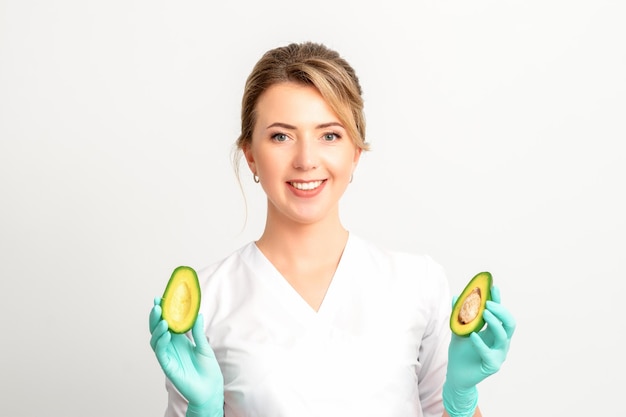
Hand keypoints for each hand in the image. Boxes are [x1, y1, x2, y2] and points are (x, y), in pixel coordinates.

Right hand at [149, 297, 223, 415]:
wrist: (211, 388)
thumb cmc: (208, 369)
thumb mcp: (204, 346)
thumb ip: (198, 331)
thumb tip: (197, 313)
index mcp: (179, 340)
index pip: (167, 322)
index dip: (163, 311)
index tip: (159, 298)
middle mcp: (171, 347)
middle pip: (158, 329)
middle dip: (155, 317)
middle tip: (157, 305)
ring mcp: (168, 356)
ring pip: (155, 340)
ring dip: (157, 328)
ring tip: (162, 318)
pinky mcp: (168, 366)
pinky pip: (161, 353)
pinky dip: (161, 342)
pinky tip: (166, 334)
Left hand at [443, 286, 515, 416]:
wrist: (456, 375)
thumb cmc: (460, 353)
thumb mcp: (458, 330)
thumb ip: (458, 315)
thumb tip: (455, 296)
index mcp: (494, 332)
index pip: (500, 314)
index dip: (499, 300)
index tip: (494, 287)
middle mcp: (500, 342)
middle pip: (510, 323)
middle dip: (501, 311)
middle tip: (488, 303)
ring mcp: (499, 354)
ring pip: (504, 336)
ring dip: (494, 323)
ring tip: (483, 313)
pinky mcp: (492, 365)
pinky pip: (489, 352)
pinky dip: (481, 343)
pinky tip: (473, 336)